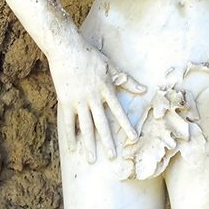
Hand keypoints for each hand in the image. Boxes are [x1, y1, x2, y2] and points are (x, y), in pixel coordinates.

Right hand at [50, 39, 145, 163]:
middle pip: (102, 123)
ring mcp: (78, 101)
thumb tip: (144, 89)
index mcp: (106, 89)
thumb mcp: (111, 66)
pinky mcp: (65, 101)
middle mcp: (93, 98)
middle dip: (107, 141)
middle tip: (112, 157)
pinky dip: (70, 136)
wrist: (66, 49)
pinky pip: (68, 122)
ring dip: (89, 144)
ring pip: (85, 127)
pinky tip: (73, 148)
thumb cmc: (90, 56)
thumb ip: (127, 80)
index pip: (119, 111)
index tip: (133, 138)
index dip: (126, 125)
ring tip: (91, 159)